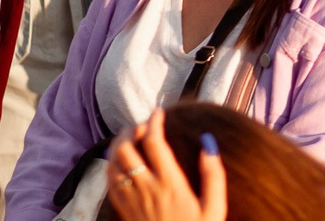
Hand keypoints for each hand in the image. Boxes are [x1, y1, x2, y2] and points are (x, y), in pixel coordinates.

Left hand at [104, 111, 225, 220]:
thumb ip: (213, 175)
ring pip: (113, 161)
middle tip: (143, 126)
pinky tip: (122, 162)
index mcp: (170, 184)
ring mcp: (132, 199)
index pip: (154, 141)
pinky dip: (112, 163)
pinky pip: (109, 180)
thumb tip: (208, 143)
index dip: (154, 121)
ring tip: (131, 139)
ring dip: (119, 144)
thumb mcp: (215, 208)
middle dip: (132, 129)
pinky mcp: (123, 210)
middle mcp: (147, 188)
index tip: (159, 113)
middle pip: (126, 146)